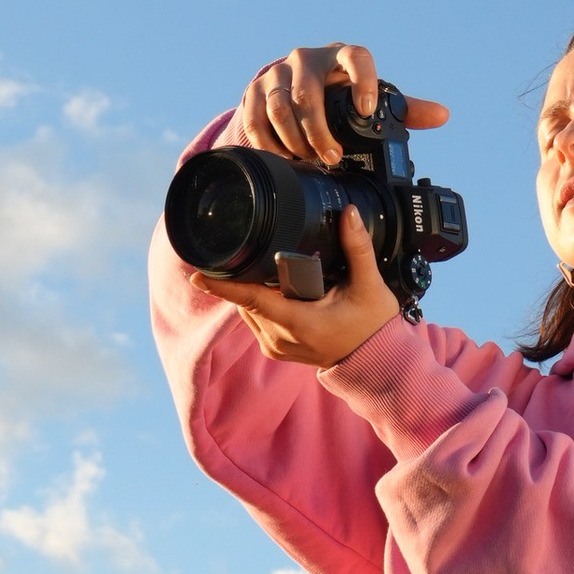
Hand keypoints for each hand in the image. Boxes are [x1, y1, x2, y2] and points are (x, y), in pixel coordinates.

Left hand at [216, 192, 402, 369]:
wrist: (375, 360)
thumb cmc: (372, 325)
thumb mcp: (368, 284)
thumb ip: (357, 247)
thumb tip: (350, 213)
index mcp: (298, 322)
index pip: (250, 300)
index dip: (222, 286)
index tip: (197, 274)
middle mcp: (279, 337)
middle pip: (247, 299)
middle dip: (249, 276)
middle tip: (261, 253)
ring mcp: (275, 346)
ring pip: (248, 309)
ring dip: (254, 290)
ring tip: (276, 272)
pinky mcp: (275, 348)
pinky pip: (256, 319)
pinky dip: (261, 302)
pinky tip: (278, 290)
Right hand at [222, 39, 449, 167]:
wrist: (293, 84)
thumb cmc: (339, 91)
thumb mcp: (369, 96)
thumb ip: (403, 108)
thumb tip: (442, 116)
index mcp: (341, 57)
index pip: (356, 58)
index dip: (363, 81)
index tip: (366, 110)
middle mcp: (307, 60)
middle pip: (308, 93)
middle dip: (319, 131)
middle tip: (332, 157)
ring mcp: (277, 74)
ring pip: (279, 107)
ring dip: (293, 139)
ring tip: (308, 160)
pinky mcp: (254, 91)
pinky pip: (255, 118)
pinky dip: (268, 142)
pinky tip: (283, 157)